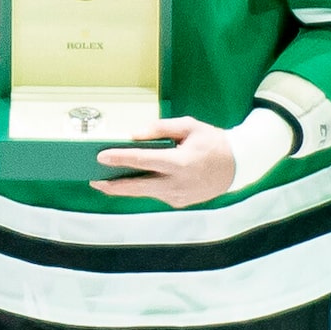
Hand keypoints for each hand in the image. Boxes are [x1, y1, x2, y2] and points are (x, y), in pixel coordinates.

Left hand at [93, 117, 234, 207]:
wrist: (236, 167)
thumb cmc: (212, 142)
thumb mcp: (190, 126)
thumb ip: (160, 129)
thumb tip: (134, 136)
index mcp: (180, 162)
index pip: (143, 161)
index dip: (120, 159)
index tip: (101, 157)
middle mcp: (177, 183)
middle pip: (137, 187)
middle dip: (113, 185)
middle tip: (94, 180)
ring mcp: (177, 197)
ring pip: (144, 193)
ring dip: (126, 187)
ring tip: (107, 180)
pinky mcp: (178, 203)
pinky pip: (156, 194)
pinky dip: (146, 186)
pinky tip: (136, 179)